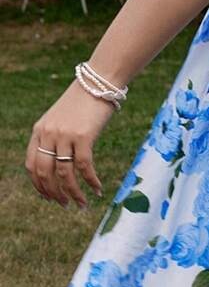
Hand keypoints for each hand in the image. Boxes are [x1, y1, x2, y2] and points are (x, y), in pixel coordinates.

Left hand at [24, 79, 110, 208]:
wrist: (99, 81)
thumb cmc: (84, 100)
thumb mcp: (61, 118)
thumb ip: (55, 137)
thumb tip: (59, 165)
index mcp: (39, 130)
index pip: (32, 165)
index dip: (39, 185)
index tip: (49, 196)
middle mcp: (48, 134)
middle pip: (45, 173)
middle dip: (54, 193)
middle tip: (65, 205)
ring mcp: (64, 135)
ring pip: (64, 173)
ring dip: (73, 192)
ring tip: (82, 203)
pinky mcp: (84, 136)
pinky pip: (84, 166)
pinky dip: (91, 181)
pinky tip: (97, 189)